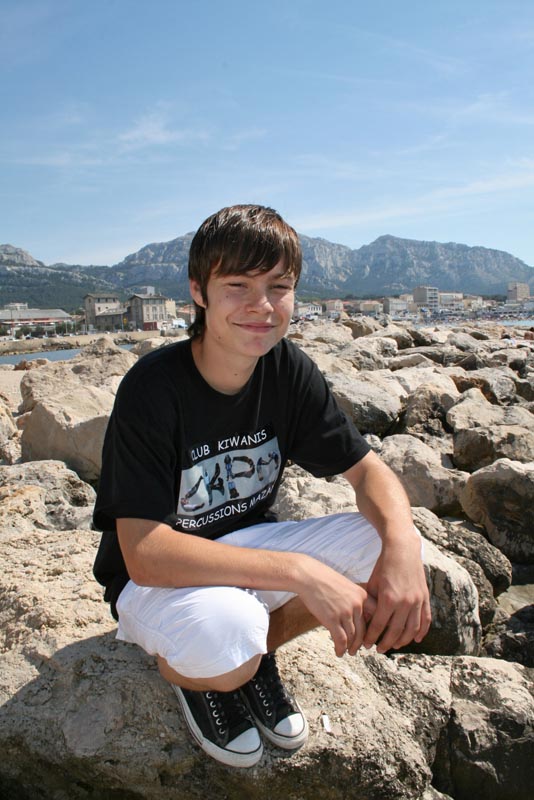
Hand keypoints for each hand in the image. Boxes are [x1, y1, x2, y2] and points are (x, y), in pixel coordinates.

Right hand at [297, 557, 376, 656]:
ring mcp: (345, 612)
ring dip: (351, 647)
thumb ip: (353, 599)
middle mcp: (357, 604)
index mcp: (361, 595)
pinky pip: (341, 639)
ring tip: (348, 652)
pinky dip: (341, 649)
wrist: (307, 575)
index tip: (371, 636)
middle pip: (364, 630)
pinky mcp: (332, 619)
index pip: (376, 615)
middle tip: (358, 648)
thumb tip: (355, 616)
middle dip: (361, 642)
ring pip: (353, 637)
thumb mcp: (345, 585)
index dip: (375, 629)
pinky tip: (339, 652)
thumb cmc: (323, 578)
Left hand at [363, 533, 430, 653]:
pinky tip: (416, 639)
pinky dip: (422, 631)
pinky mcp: (425, 598)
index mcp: (388, 599)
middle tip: (378, 650)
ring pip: (412, 629)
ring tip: (395, 645)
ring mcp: (417, 601)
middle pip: (396, 632)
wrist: (402, 550)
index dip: (372, 637)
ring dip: (403, 640)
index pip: (379, 626)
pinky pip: (425, 619)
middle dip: (386, 643)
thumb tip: (367, 621)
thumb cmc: (383, 566)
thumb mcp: (372, 583)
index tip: (366, 644)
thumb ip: (371, 602)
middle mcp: (404, 602)